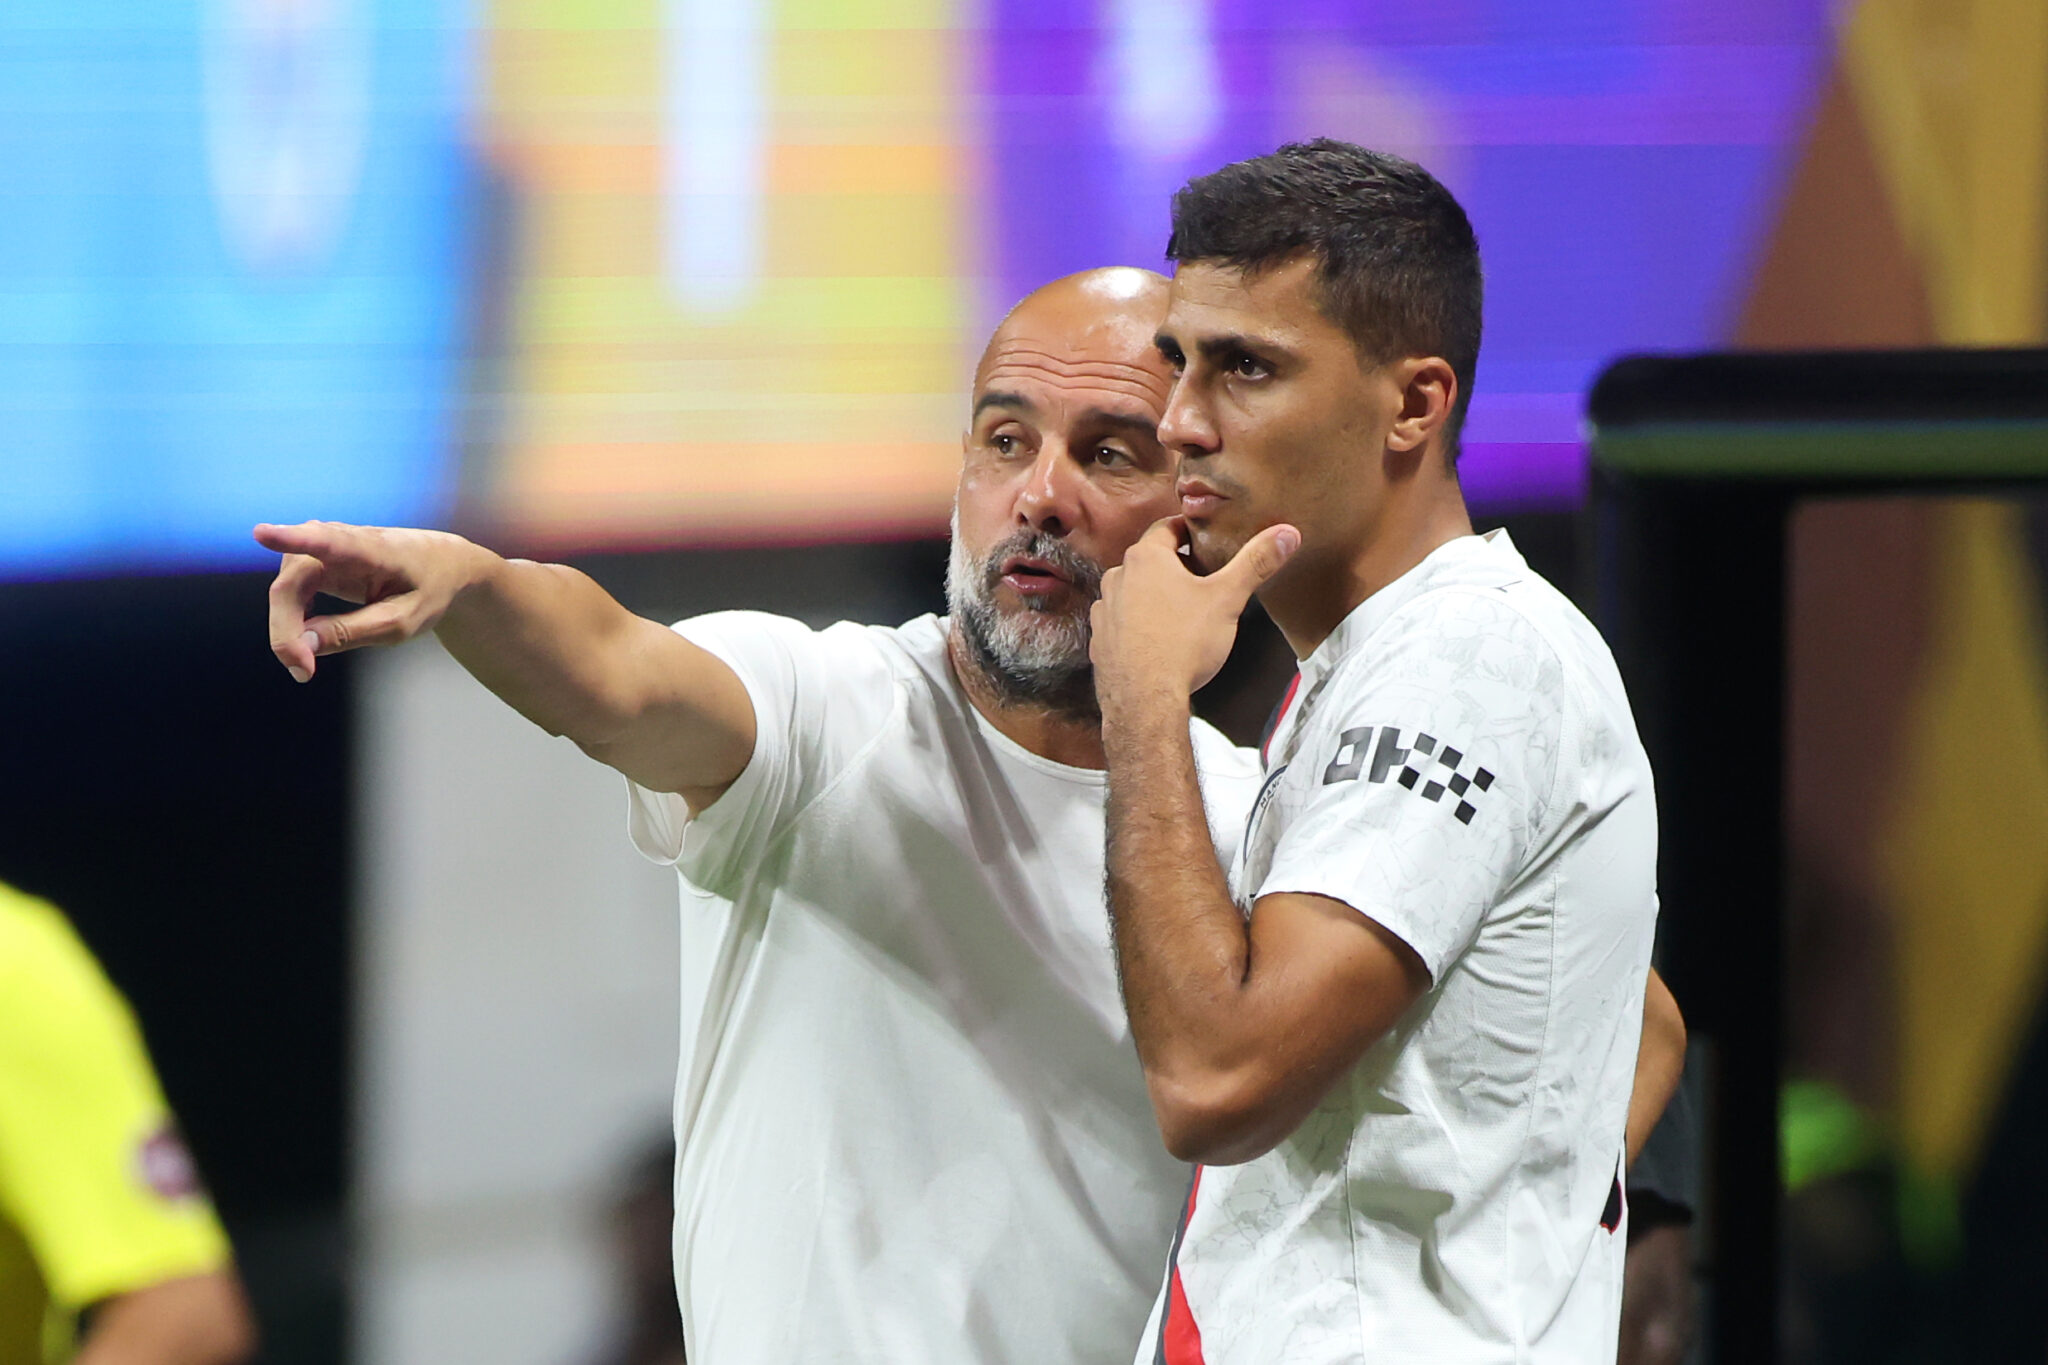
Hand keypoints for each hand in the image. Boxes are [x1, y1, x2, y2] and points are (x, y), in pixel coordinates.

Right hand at [254, 521, 495, 681]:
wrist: (443, 565)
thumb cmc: (427, 590)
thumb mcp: (402, 622)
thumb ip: (353, 632)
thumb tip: (303, 644)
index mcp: (374, 550)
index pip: (329, 541)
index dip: (293, 539)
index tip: (260, 533)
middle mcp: (341, 540)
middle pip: (293, 582)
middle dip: (286, 628)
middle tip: (301, 670)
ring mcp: (324, 547)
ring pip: (286, 587)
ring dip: (287, 626)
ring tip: (306, 662)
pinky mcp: (316, 560)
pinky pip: (291, 591)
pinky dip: (292, 620)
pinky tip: (308, 639)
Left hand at [1090, 517, 1298, 705]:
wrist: (1144, 700)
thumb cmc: (1183, 644)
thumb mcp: (1227, 598)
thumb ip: (1256, 562)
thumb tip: (1286, 534)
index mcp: (1146, 558)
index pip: (1168, 527)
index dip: (1190, 532)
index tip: (1207, 540)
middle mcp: (1117, 577)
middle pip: (1150, 560)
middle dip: (1175, 566)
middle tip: (1203, 579)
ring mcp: (1104, 610)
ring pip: (1134, 591)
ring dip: (1154, 596)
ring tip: (1182, 613)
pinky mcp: (1099, 640)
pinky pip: (1121, 623)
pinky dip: (1138, 625)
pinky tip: (1158, 641)